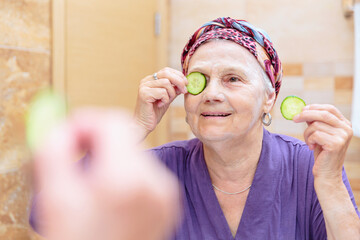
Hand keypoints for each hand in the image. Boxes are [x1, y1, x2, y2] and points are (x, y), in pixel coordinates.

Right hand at [34, 109, 180, 239]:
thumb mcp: (55, 198)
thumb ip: (55, 150)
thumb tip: (64, 125)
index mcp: (126, 180)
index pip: (115, 122)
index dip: (87, 122)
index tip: (71, 136)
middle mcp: (155, 184)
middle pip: (126, 137)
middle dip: (98, 142)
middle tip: (77, 160)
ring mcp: (166, 194)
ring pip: (135, 154)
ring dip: (112, 159)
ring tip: (95, 187)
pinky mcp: (169, 202)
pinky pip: (146, 172)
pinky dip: (127, 174)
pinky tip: (114, 196)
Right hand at [134, 67, 187, 138]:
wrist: (143, 124)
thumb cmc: (154, 112)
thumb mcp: (167, 98)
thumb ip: (174, 90)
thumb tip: (185, 82)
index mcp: (150, 80)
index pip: (166, 70)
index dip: (178, 75)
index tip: (186, 83)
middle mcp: (146, 81)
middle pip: (166, 73)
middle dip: (179, 81)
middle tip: (184, 91)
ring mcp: (144, 86)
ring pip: (166, 83)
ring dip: (171, 93)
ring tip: (166, 101)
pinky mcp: (144, 94)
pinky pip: (162, 92)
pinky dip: (165, 99)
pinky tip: (160, 105)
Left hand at [293, 104, 352, 181]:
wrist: (327, 173)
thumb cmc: (322, 154)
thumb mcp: (320, 134)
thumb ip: (316, 122)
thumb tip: (304, 110)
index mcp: (345, 124)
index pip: (330, 109)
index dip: (315, 107)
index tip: (302, 109)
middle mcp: (346, 129)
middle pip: (323, 114)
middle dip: (305, 115)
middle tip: (294, 119)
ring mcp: (343, 136)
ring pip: (316, 125)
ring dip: (307, 133)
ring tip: (309, 142)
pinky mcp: (335, 144)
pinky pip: (315, 135)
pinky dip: (309, 140)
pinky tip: (312, 147)